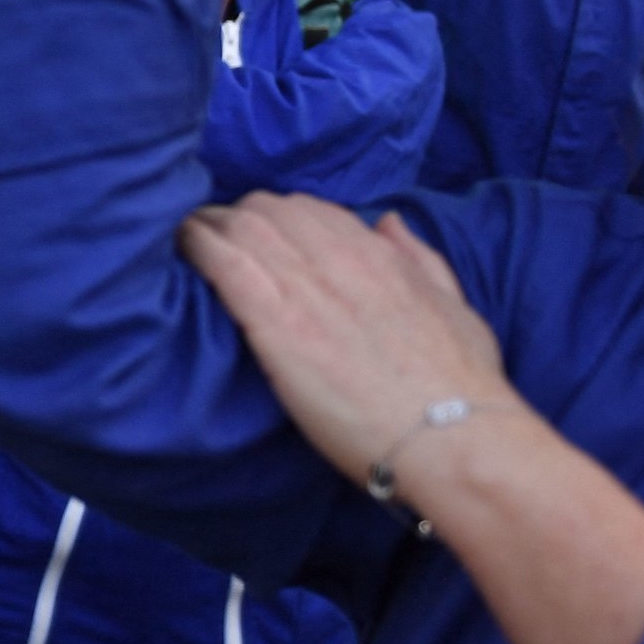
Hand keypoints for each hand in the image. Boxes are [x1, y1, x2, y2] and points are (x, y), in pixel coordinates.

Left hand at [180, 195, 512, 486]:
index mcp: (378, 254)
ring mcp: (307, 287)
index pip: (310, 210)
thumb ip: (419, 258)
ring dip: (206, 228)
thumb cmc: (462, 383)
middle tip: (212, 239)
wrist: (453, 433)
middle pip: (266, 211)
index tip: (257, 235)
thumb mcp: (454, 305)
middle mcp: (339, 259)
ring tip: (184, 240)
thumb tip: (387, 222)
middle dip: (234, 219)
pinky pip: (225, 264)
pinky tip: (181, 251)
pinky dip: (197, 249)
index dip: (275, 219)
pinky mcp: (277, 323)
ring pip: (240, 227)